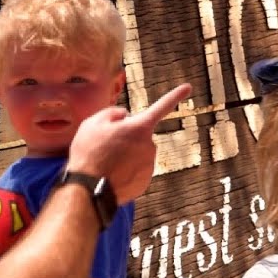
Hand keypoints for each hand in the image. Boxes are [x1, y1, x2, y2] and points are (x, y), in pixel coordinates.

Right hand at [67, 83, 191, 202]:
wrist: (88, 190)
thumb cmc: (89, 153)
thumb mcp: (93, 123)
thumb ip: (112, 113)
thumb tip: (124, 117)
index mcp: (140, 128)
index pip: (161, 106)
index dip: (175, 96)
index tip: (188, 87)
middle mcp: (150, 146)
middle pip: (140, 135)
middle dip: (127, 137)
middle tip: (105, 146)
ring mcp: (148, 166)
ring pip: (137, 153)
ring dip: (125, 154)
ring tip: (105, 162)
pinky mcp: (144, 182)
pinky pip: (135, 171)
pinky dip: (125, 171)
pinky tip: (110, 174)